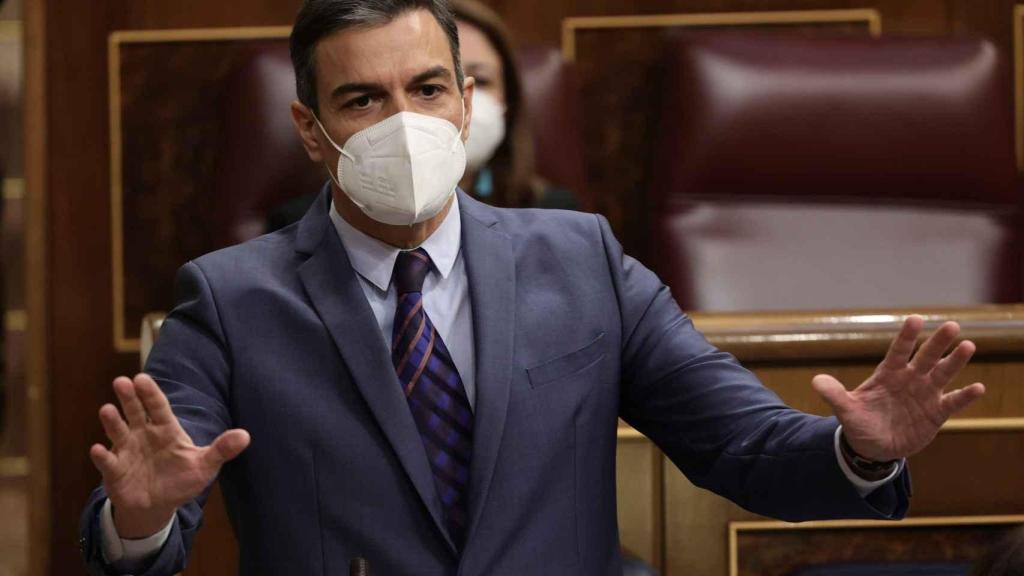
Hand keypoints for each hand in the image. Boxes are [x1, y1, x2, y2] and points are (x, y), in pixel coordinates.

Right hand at [89, 373, 249, 537]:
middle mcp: (144, 434)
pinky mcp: (116, 470)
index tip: (142, 378)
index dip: (150, 393)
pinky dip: (102, 456)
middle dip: (128, 397)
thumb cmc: (182, 478)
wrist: (159, 504)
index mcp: (166, 429)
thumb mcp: (205, 465)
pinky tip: (98, 449)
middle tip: (121, 381)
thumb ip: (222, 449)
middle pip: (135, 412)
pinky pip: (108, 462)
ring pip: (119, 432)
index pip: (159, 407)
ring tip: (106, 409)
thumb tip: (245, 436)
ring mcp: (127, 451)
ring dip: (112, 422)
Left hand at [812, 315, 984, 461]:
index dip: (906, 336)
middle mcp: (910, 379)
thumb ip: (834, 394)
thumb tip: (817, 381)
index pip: (898, 351)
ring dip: (955, 361)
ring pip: (942, 374)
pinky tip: (979, 387)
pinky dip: (965, 396)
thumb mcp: (845, 410)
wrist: (873, 447)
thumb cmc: (860, 422)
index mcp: (888, 374)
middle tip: (952, 325)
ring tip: (968, 345)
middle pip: (925, 357)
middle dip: (937, 342)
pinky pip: (953, 402)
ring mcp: (925, 395)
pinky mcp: (936, 413)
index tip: (915, 319)